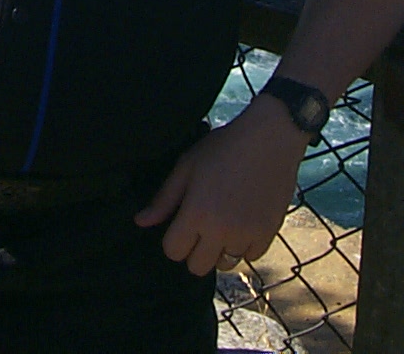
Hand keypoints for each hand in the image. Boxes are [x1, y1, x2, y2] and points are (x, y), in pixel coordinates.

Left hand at [134, 97, 307, 276]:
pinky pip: (250, 257)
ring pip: (225, 264)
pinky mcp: (268, 236)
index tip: (180, 224)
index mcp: (196, 213)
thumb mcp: (187, 166)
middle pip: (197, 267)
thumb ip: (164, 199)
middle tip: (201, 227)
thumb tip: (140, 222)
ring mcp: (246, 236)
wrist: (269, 141)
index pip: (173, 251)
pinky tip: (244, 222)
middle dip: (194, 250)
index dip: (173, 240)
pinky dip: (245, 246)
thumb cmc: (223, 148)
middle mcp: (221, 231)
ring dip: (220, 250)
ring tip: (223, 224)